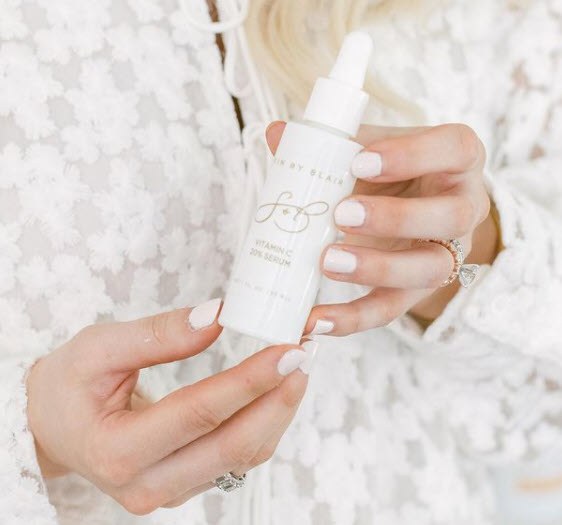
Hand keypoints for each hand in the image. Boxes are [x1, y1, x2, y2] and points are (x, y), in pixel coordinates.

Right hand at [27, 299, 312, 513]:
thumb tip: (219, 316)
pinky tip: (278, 392)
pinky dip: (264, 425)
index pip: (198, 413)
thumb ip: (159, 334)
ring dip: (278, 412)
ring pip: (242, 458)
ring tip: (300, 367)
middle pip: (232, 445)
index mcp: (117, 451)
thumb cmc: (69, 385)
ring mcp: (169, 492)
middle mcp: (146, 485)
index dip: (248, 380)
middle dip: (276, 399)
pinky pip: (237, 460)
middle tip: (305, 355)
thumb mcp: (99, 348)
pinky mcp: (185, 485)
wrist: (54, 425)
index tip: (287, 348)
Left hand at [266, 122, 497, 334]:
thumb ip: (331, 144)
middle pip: (451, 216)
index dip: (412, 155)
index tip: (359, 160)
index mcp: (456, 159)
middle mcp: (463, 207)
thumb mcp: (370, 151)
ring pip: (429, 269)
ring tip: (327, 263)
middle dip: (396, 218)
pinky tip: (314, 320)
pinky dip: (352, 318)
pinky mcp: (417, 291)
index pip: (455, 148)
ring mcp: (446, 254)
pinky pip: (392, 308)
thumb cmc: (390, 174)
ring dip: (377, 269)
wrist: (409, 212)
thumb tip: (277, 135)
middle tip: (341, 215)